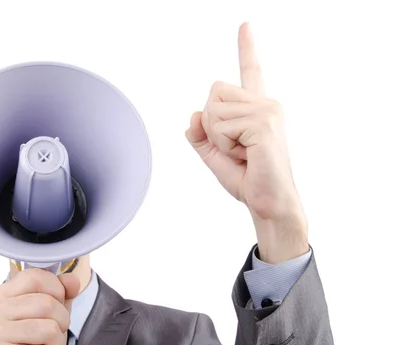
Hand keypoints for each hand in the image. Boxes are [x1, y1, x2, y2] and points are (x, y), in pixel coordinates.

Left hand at [185, 22, 308, 262]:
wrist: (267, 203)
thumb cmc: (247, 178)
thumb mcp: (214, 154)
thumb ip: (200, 133)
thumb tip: (192, 115)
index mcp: (255, 108)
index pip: (250, 71)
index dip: (246, 47)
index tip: (244, 25)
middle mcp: (265, 103)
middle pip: (213, 91)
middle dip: (211, 124)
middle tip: (234, 148)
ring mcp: (267, 111)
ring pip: (213, 110)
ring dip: (218, 138)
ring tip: (242, 153)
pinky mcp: (264, 122)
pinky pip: (220, 126)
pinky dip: (225, 146)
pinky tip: (247, 155)